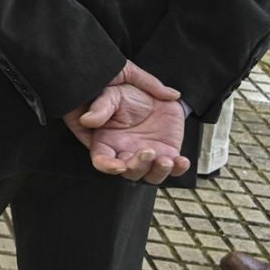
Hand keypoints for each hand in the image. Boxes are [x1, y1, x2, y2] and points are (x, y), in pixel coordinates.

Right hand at [64, 61, 188, 184]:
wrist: (152, 93)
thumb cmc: (125, 94)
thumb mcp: (111, 95)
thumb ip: (101, 108)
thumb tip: (87, 120)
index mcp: (107, 141)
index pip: (102, 160)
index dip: (108, 166)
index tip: (119, 165)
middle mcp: (126, 153)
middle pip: (129, 172)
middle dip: (138, 166)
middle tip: (147, 151)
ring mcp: (147, 156)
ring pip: (151, 176)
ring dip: (158, 172)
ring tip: (166, 160)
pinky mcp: (167, 154)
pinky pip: (174, 169)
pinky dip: (179, 169)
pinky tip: (182, 160)